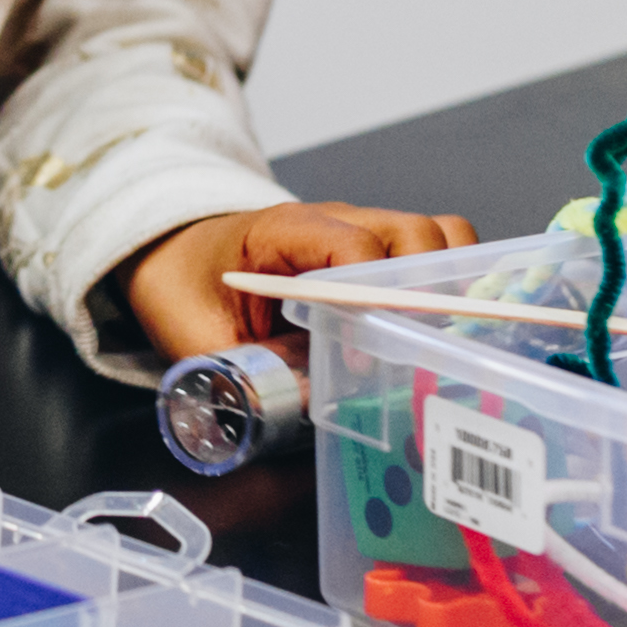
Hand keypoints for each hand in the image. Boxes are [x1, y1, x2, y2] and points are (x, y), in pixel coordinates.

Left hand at [118, 202, 471, 359]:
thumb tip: (306, 403)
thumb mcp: (192, 332)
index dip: (369, 301)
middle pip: (418, 233)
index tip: (361, 357)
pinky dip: (448, 292)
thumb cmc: (185, 283)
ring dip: (450, 289)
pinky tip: (435, 338)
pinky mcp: (376, 258)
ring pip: (440, 239)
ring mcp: (363, 234)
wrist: (176, 252)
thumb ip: (240, 368)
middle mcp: (337, 222)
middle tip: (419, 351)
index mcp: (286, 231)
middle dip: (431, 291)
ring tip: (438, 344)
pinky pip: (433, 260)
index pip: (353, 246)